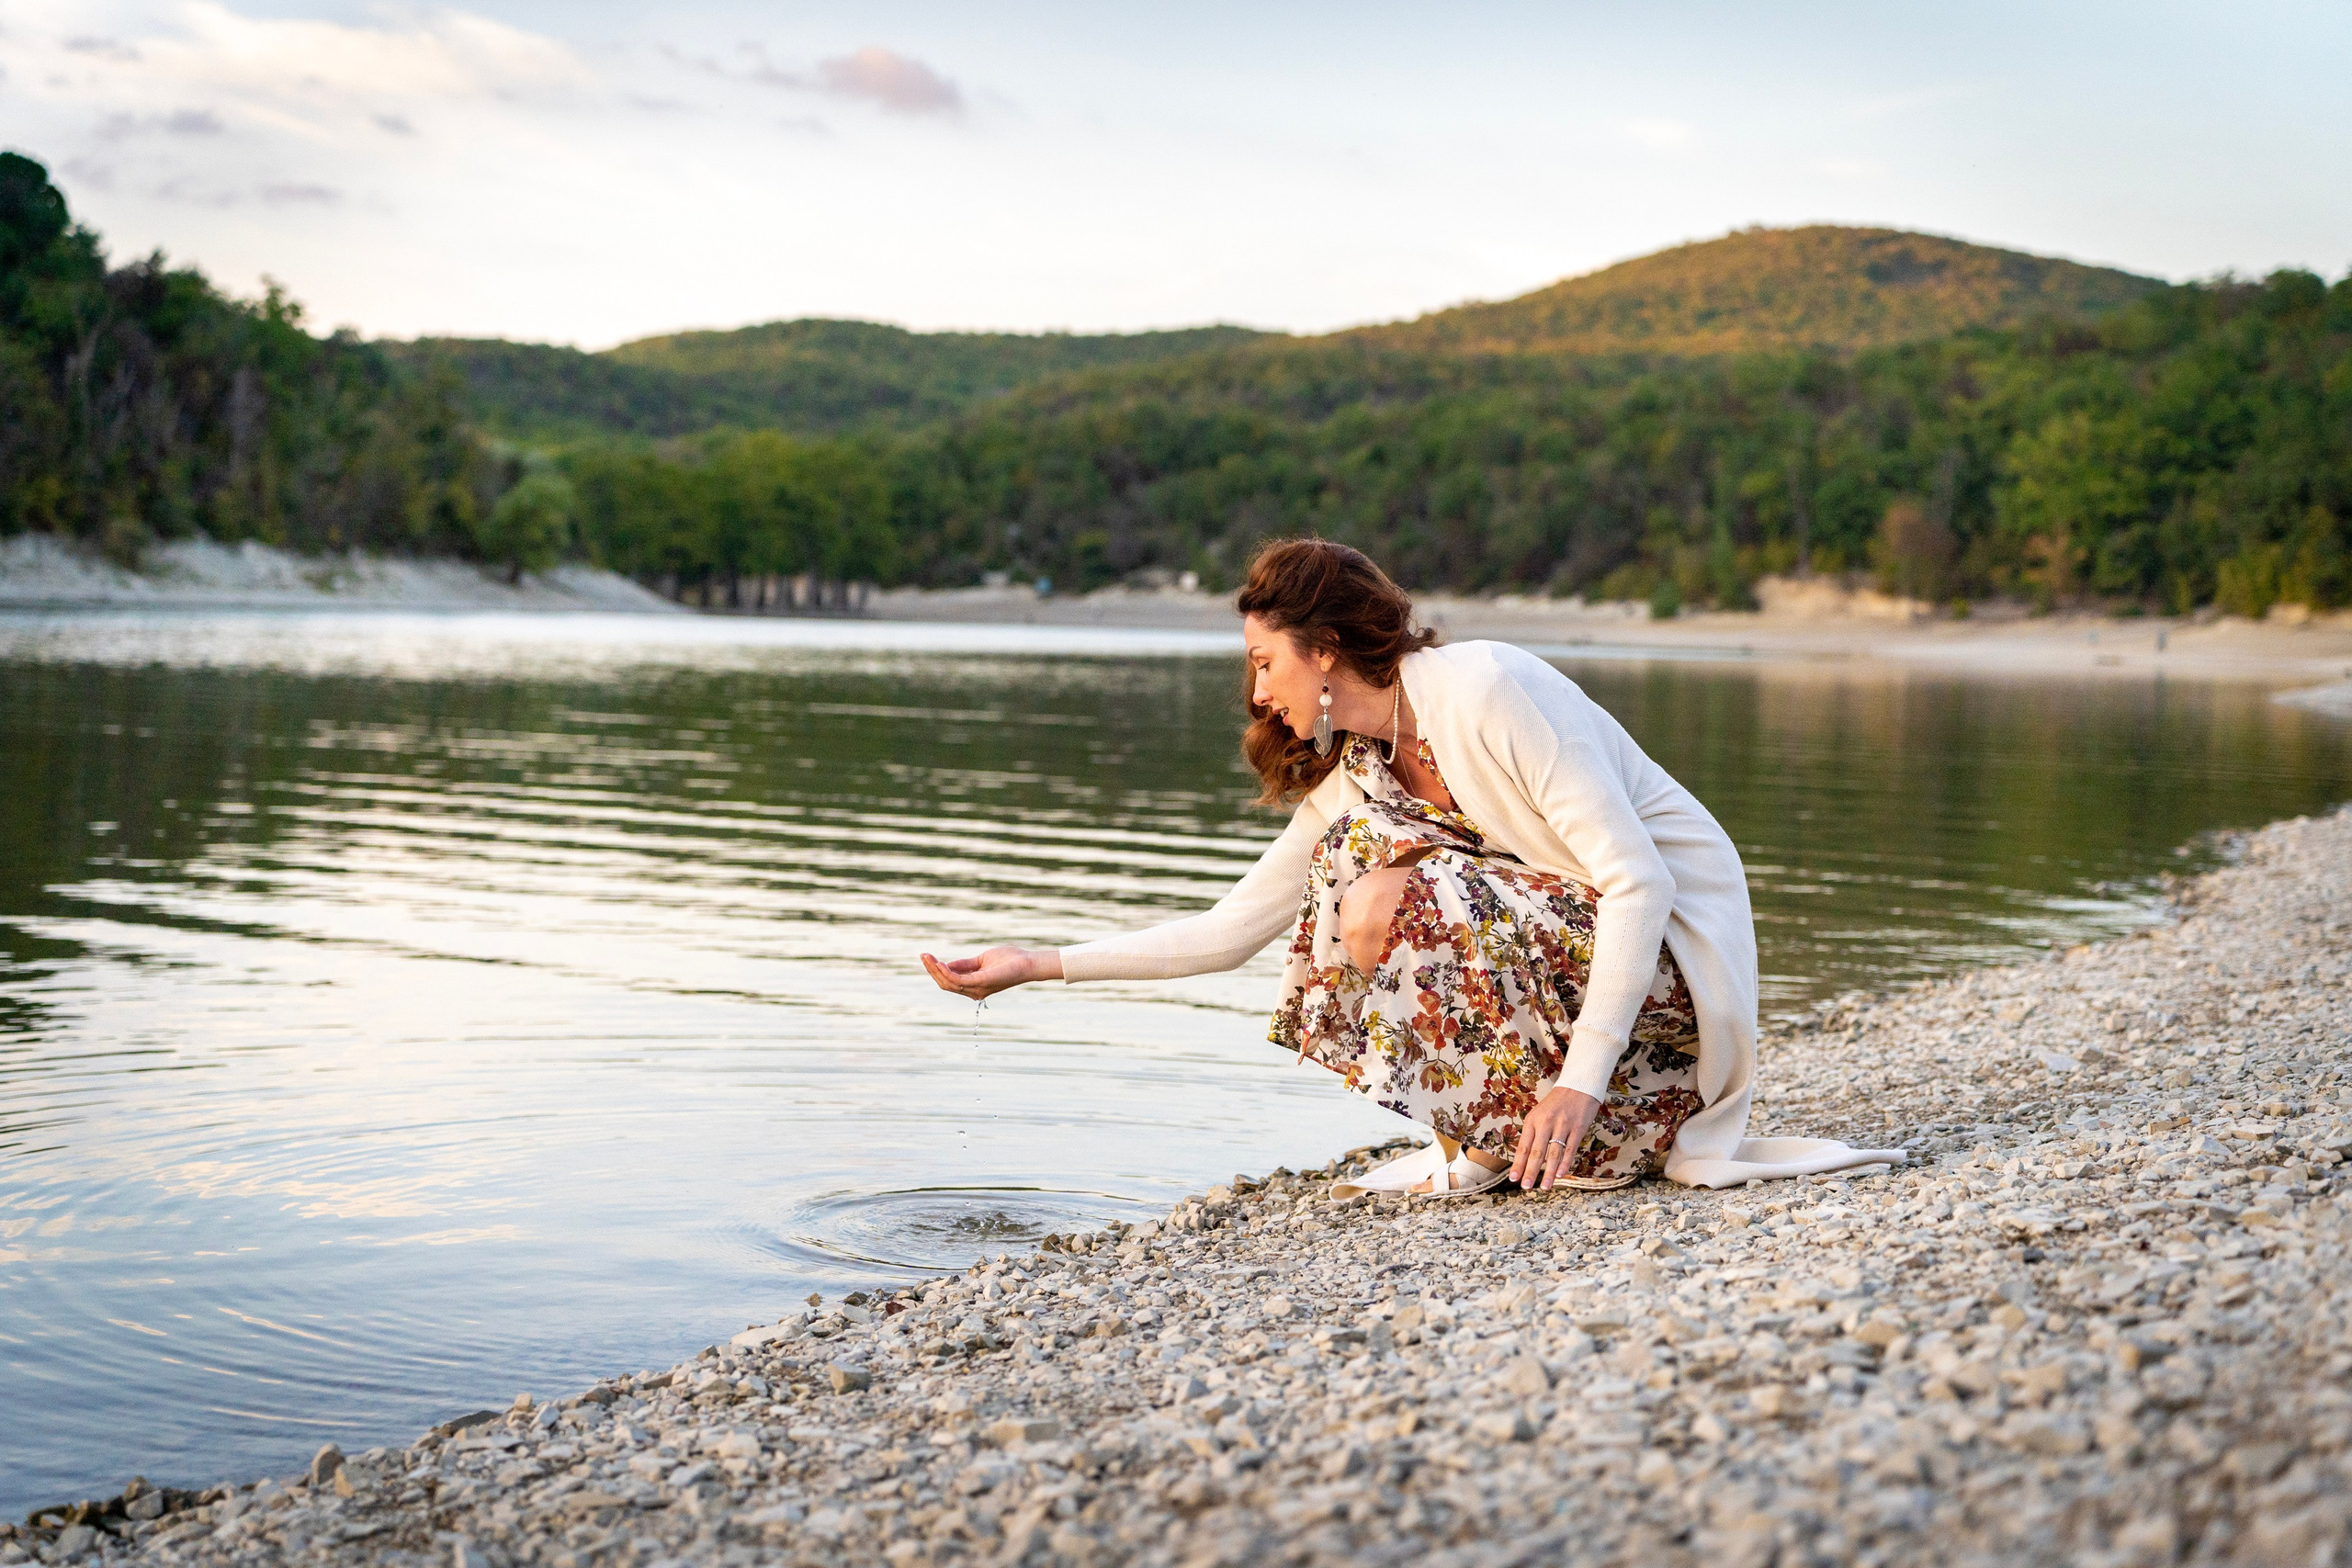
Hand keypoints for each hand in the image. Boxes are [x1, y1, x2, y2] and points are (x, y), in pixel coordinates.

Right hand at [920, 946, 1059, 1000]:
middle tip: (923, 955)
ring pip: (948, 983)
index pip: (949, 981)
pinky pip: (959, 980)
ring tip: (927, 957)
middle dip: (931, 970)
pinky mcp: (982, 982)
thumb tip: (947, 964)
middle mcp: (973, 990)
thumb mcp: (981, 961)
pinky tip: (940, 963)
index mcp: (973, 985)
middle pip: (945, 984)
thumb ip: (965, 964)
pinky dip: (947, 972)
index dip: (936, 970)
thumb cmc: (1008, 961)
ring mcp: (977, 988)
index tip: (927, 957)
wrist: (1026, 962)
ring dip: (935, 969)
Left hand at [1510, 1085, 1600, 1189]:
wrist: (1579, 1085)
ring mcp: (1562, 1126)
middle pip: (1536, 1152)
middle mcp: (1546, 1123)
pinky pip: (1570, 1148)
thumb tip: (1528, 1158)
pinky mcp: (1578, 1128)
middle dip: (1530, 1171)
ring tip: (1545, 1187)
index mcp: (1533, 1120)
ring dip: (1549, 1172)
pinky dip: (1565, 1162)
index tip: (1513, 1178)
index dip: (1518, 1163)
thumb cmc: (1557, 1103)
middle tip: (1526, 1187)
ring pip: (1553, 1153)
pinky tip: (1560, 1174)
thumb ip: (1534, 1133)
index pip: (1523, 1146)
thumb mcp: (1540, 1114)